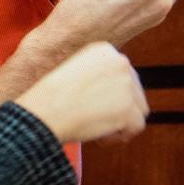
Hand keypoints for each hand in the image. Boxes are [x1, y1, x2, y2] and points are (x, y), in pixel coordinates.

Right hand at [16, 42, 148, 143]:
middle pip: (135, 92)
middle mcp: (120, 61)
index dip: (109, 94)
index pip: (123, 75)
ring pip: (138, 110)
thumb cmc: (52, 97)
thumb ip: (100, 75)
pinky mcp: (130, 107)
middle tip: (91, 117)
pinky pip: (136, 126)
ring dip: (120, 122)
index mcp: (104, 49)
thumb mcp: (76, 72)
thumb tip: (120, 91)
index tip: (89, 101)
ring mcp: (127, 83)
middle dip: (118, 109)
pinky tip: (97, 132)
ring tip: (94, 124)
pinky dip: (119, 135)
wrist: (45, 111)